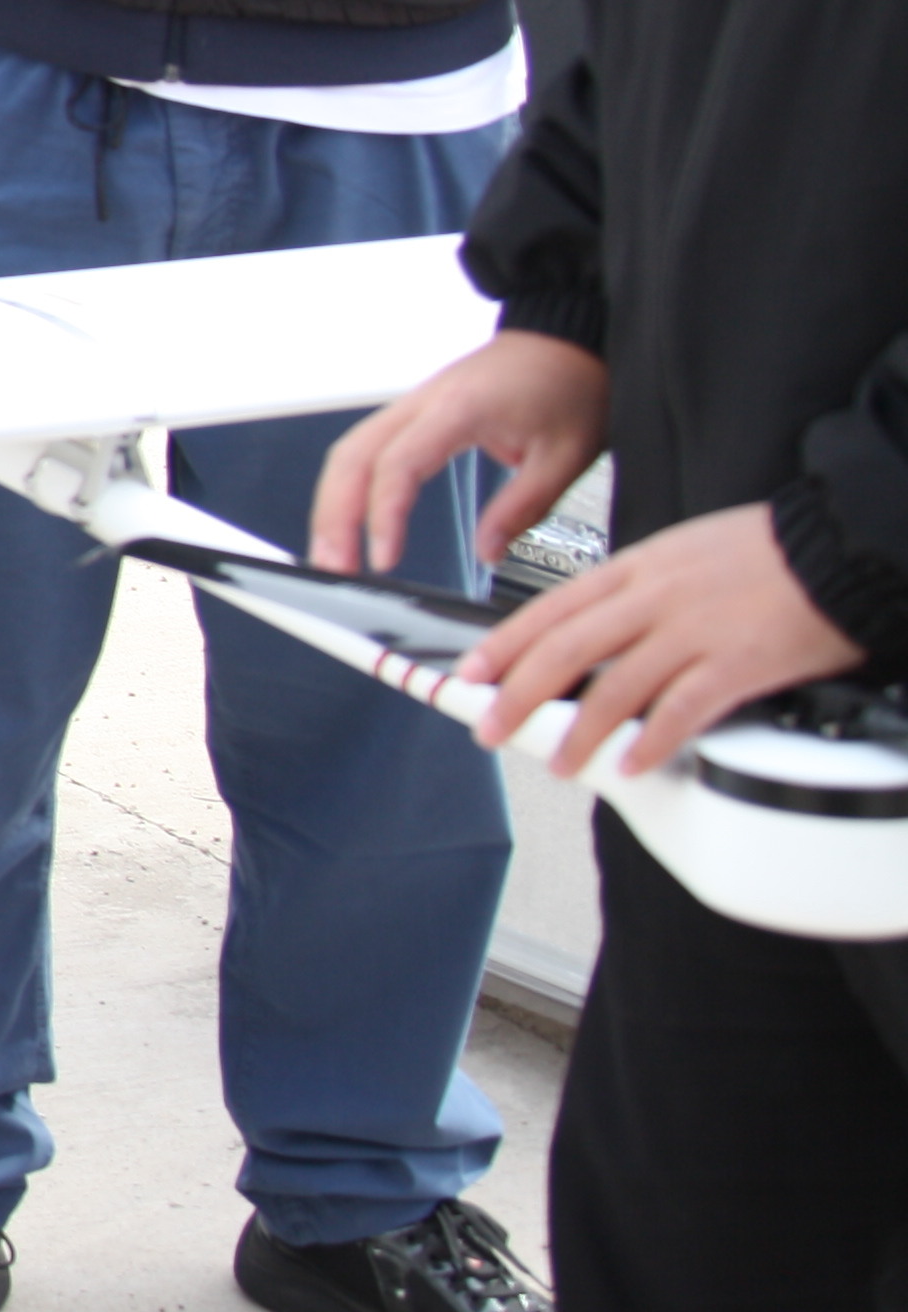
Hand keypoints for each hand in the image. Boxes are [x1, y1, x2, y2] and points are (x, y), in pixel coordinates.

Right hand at [311, 327, 609, 576]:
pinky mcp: (416, 411)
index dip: (383, 515)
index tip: (384, 559)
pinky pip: (366, 446)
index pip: (397, 465)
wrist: (567, 340)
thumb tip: (487, 552)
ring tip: (334, 552)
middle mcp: (424, 402)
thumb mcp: (565, 457)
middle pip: (352, 457)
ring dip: (333, 502)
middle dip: (334, 515)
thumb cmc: (569, 386)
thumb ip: (522, 508)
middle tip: (334, 566)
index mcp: (459, 410)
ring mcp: (414, 403)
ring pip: (349, 450)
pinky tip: (351, 515)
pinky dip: (350, 484)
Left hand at [458, 503, 866, 783]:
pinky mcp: (736, 664)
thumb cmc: (768, 552)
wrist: (839, 547)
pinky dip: (651, 742)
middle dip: (519, 694)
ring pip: (615, 687)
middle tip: (490, 727)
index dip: (504, 645)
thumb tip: (596, 627)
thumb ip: (637, 589)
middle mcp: (654, 597)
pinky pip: (681, 711)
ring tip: (560, 762)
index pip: (551, 607)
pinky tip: (633, 763)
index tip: (472, 672)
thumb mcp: (681, 552)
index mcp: (636, 567)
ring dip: (580, 733)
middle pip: (565, 649)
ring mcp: (693, 631)